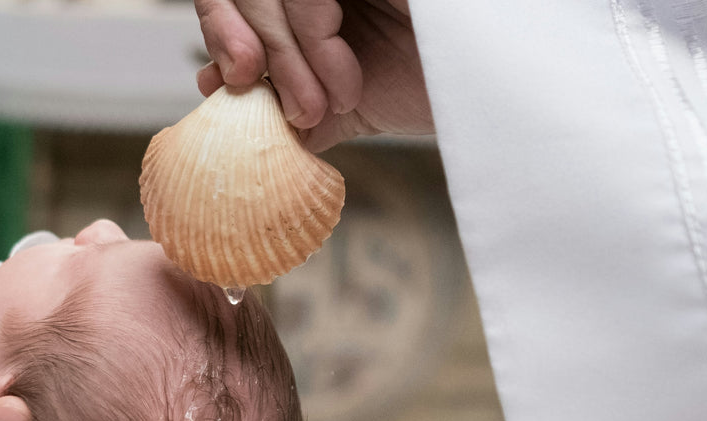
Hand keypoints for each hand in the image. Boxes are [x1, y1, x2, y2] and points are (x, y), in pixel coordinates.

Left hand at [195, 0, 433, 150]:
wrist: (492, 97)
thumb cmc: (428, 89)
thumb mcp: (340, 104)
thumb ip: (282, 101)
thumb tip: (214, 88)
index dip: (219, 29)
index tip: (228, 83)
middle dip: (255, 52)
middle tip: (291, 109)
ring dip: (288, 54)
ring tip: (329, 102)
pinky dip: (309, 27)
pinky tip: (345, 67)